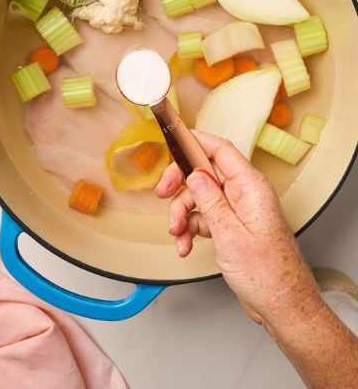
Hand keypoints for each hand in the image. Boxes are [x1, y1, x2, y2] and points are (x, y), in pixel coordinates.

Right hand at [154, 131, 318, 323]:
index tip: (171, 139)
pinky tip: (186, 245)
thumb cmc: (266, 273)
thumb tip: (194, 173)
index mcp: (251, 188)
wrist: (281, 304)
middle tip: (161, 195)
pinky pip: (203, 218)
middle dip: (179, 186)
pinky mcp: (233, 227)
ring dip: (182, 215)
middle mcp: (245, 195)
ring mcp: (239, 211)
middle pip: (203, 174)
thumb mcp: (229, 232)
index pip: (220, 150)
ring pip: (199, 198)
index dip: (195, 140)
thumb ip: (209, 199)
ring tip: (178, 235)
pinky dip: (190, 229)